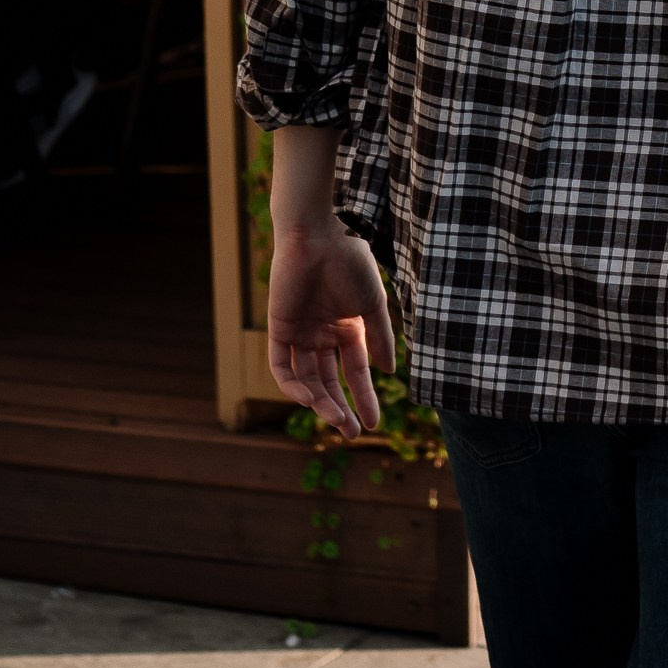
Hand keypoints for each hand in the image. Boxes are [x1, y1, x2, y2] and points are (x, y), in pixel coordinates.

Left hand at [268, 216, 393, 436]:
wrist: (321, 235)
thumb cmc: (351, 263)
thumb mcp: (372, 305)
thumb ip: (380, 338)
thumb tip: (389, 372)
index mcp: (347, 328)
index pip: (355, 372)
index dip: (364, 398)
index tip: (374, 424)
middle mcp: (322, 334)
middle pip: (329, 381)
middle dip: (340, 408)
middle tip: (352, 432)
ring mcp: (300, 333)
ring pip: (307, 379)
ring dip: (320, 401)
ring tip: (337, 419)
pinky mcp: (278, 328)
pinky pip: (281, 365)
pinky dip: (293, 385)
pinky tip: (310, 398)